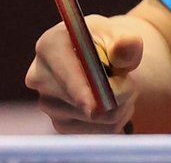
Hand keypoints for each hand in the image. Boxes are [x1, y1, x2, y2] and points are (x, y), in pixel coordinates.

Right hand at [25, 14, 142, 133]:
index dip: (78, 88)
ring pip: (94, 117)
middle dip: (114, 95)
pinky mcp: (60, 124)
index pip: (63, 70)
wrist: (108, 63)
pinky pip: (99, 131)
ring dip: (119, 106)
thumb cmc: (112, 46)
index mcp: (50, 45)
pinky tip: (113, 103)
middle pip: (78, 99)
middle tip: (130, 84)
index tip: (93, 105)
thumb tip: (129, 45)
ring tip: (122, 88)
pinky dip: (116, 120)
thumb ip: (127, 43)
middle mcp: (40, 76)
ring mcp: (47, 103)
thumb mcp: (122, 38)